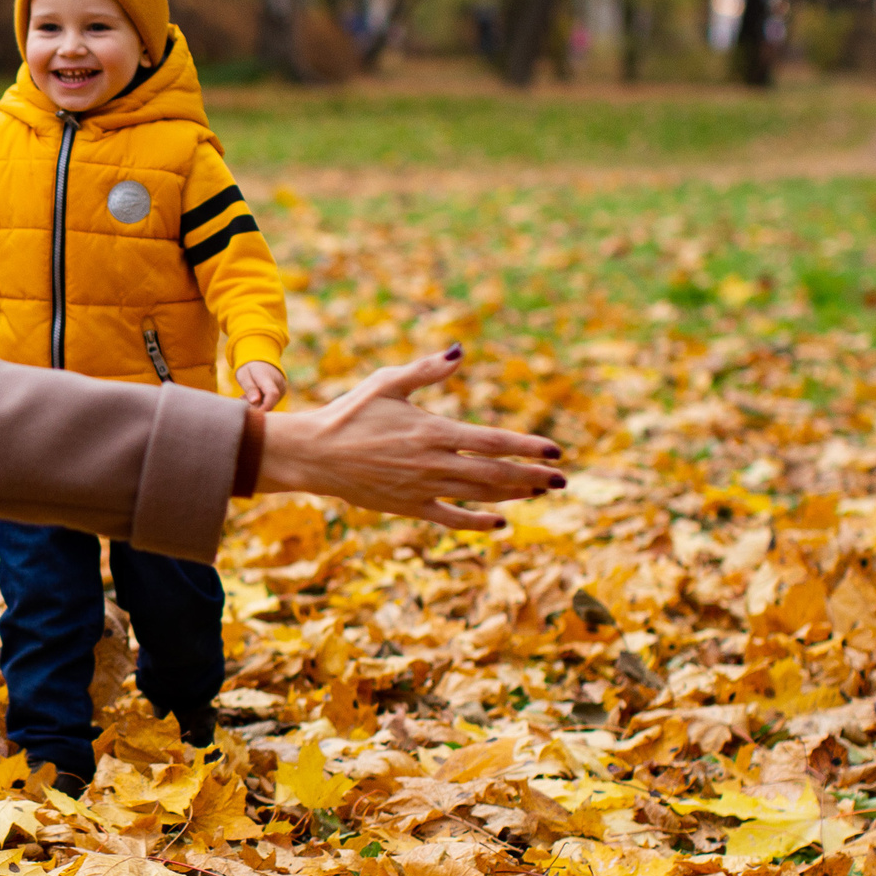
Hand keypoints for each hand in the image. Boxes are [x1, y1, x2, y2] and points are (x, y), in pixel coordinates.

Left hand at [236, 361, 286, 409]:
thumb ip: (250, 388)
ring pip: (270, 404)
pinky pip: (270, 402)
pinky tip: (251, 397)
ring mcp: (282, 389)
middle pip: (270, 402)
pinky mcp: (281, 394)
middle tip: (242, 400)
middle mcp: (279, 384)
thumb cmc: (249, 368)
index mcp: (268, 377)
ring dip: (256, 405)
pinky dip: (260, 403)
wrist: (261, 359)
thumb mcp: (244, 375)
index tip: (252, 413)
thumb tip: (255, 402)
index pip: (272, 394)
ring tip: (244, 396)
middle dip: (256, 407)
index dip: (264, 406)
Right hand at [256, 343, 562, 532]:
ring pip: (480, 495)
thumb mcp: (386, 383)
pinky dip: (478, 522)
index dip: (528, 446)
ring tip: (540, 492)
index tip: (555, 449)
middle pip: (496, 473)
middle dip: (534, 476)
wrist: (313, 452)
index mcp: (432, 430)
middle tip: (562, 478)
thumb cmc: (349, 413)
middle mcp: (433, 462)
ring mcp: (423, 487)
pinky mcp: (409, 506)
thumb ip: (426, 371)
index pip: (493, 441)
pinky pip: (452, 518)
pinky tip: (499, 523)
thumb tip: (459, 352)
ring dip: (514, 495)